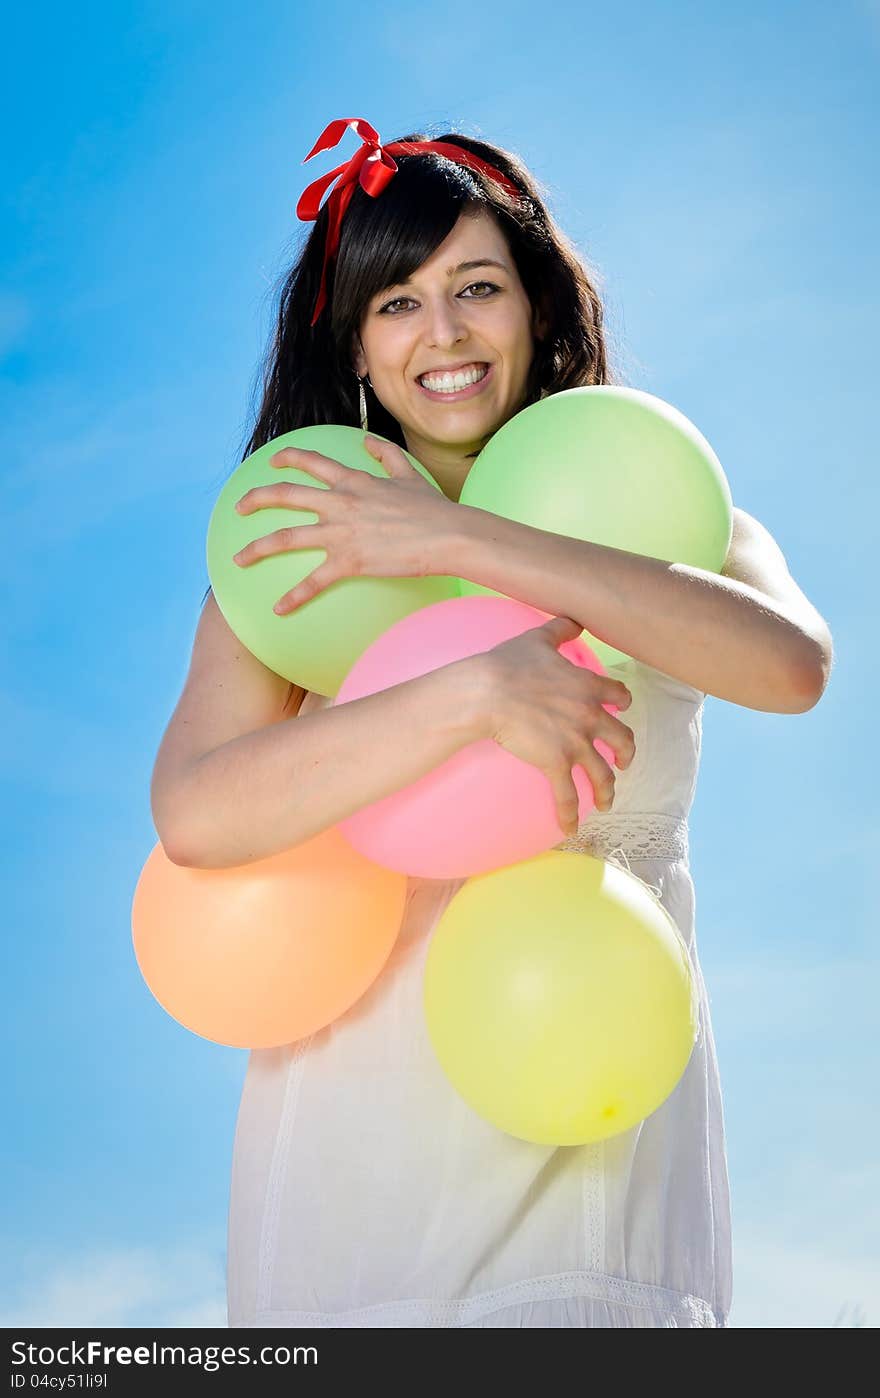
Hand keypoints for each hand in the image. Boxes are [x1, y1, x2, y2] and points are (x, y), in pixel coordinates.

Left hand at [231, 435, 456, 613]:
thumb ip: (385, 454)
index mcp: (353, 481)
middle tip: (238, 508)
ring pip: (286, 538)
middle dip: (255, 500)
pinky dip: (293, 597)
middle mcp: (339, 503)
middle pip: (284, 496)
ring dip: (257, 549)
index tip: (272, 463)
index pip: (311, 462)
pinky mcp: (348, 562)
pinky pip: (313, 582)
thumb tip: (366, 440)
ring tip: (238, 560)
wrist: (448, 535)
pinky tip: (278, 609)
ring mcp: (341, 533)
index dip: (287, 459)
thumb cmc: (433, 508)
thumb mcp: (408, 474)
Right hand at [480, 614, 635, 835]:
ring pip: (602, 772)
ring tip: (607, 801)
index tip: (620, 709)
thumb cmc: (508, 663)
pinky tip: (570, 827)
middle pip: (622, 738)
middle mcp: (590, 716)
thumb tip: (574, 620)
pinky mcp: (556, 763)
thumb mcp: (538, 639)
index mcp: (588, 686)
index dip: (622, 703)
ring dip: (607, 789)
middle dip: (626, 753)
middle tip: (623, 761)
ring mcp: (575, 742)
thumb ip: (561, 629)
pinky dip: (570, 814)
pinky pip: (568, 795)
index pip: (618, 696)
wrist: (487, 692)